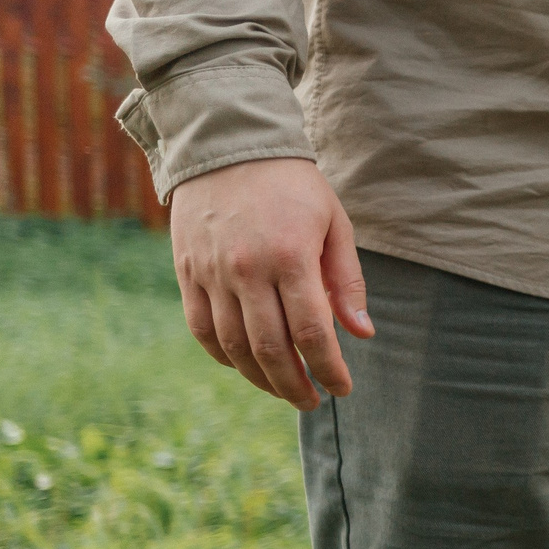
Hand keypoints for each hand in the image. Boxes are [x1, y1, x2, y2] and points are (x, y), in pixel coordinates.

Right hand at [167, 156, 371, 409]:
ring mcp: (211, 272)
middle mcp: (247, 270)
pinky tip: (245, 366)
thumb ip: (346, 282)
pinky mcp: (187, 272)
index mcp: (291, 257)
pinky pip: (202, 329)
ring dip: (260, 378)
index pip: (312, 333)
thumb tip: (362, 333)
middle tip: (313, 401)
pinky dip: (223, 356)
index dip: (328, 369)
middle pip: (270, 349)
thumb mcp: (334, 225)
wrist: (229, 147)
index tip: (342, 388)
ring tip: (284, 390)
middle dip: (294, 385)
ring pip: (233, 346)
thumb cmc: (294, 187)